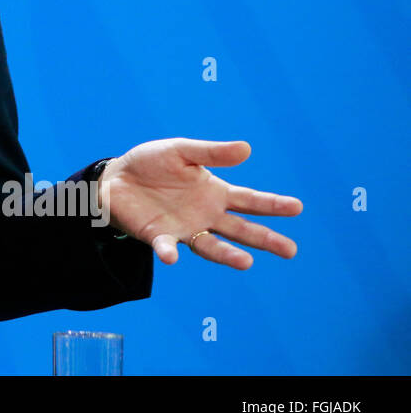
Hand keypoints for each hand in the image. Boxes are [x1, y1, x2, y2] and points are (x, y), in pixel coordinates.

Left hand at [97, 139, 301, 269]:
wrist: (115, 177)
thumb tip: (247, 149)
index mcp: (215, 192)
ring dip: (227, 255)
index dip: (272, 204)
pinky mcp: (159, 237)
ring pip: (212, 246)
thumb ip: (211, 152)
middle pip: (241, 230)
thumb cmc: (151, 163)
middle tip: (290, 250)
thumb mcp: (180, 151)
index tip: (296, 207)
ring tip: (246, 263)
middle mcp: (206, 215)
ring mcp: (185, 228)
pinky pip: (166, 246)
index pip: (250, 200)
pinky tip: (172, 256)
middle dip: (265, 239)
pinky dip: (169, 252)